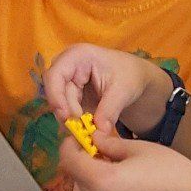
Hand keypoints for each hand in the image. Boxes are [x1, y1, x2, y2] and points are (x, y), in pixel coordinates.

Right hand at [43, 43, 172, 137]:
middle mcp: (68, 66)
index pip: (55, 75)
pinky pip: (67, 110)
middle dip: (66, 112)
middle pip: (55, 92)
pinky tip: (86, 129)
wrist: (135, 78)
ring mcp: (68, 81)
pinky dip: (75, 121)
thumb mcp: (123, 91)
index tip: (66, 117)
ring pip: (60, 103)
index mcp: (78, 56)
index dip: (55, 96)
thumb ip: (109, 111)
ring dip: (71, 119)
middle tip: (81, 130)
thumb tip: (98, 133)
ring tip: (87, 132)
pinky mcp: (71, 94)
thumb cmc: (130, 76)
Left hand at [58, 136, 190, 190]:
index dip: (70, 146)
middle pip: (73, 180)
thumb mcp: (137, 149)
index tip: (79, 136)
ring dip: (86, 180)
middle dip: (80, 162)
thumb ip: (108, 144)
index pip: (69, 161)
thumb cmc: (171, 172)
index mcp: (102, 181)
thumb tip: (93, 138)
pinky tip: (117, 182)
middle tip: (95, 149)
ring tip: (108, 166)